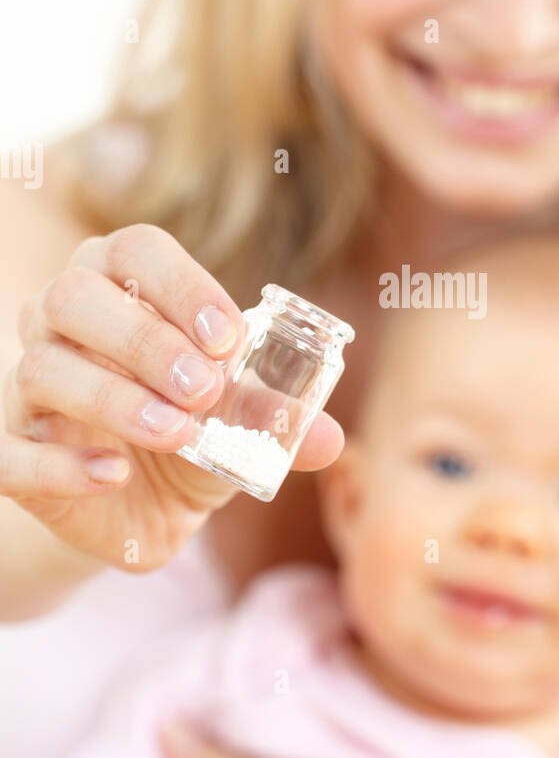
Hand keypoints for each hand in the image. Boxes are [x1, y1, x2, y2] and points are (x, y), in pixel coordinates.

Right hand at [1, 224, 343, 569]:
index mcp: (119, 284)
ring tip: (176, 433)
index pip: (135, 251)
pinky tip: (113, 474)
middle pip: (74, 296)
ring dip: (114, 399)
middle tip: (204, 388)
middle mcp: (61, 320)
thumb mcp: (242, 424)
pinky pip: (6, 450)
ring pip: (41, 367)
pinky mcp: (8, 449)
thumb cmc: (192, 434)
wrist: (140, 506)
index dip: (182, 286)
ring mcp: (27, 384)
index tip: (232, 338)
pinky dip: (60, 464)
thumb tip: (328, 437)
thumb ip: (278, 419)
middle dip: (144, 340)